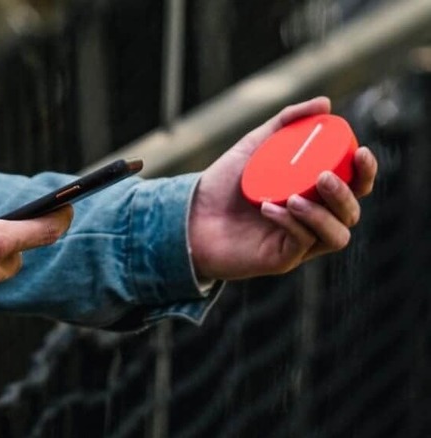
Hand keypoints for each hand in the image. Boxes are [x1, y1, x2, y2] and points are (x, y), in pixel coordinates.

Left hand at [189, 97, 377, 279]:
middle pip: (351, 214)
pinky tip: (270, 209)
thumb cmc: (225, 183)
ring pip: (336, 236)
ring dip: (322, 215)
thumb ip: (286, 122)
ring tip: (295, 198)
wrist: (190, 213)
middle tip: (322, 177)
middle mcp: (313, 221)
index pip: (356, 187)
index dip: (366, 173)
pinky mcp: (281, 260)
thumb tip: (325, 103)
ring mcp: (299, 243)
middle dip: (344, 195)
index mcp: (315, 195)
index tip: (361, 152)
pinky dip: (291, 224)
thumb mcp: (255, 145)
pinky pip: (301, 244)